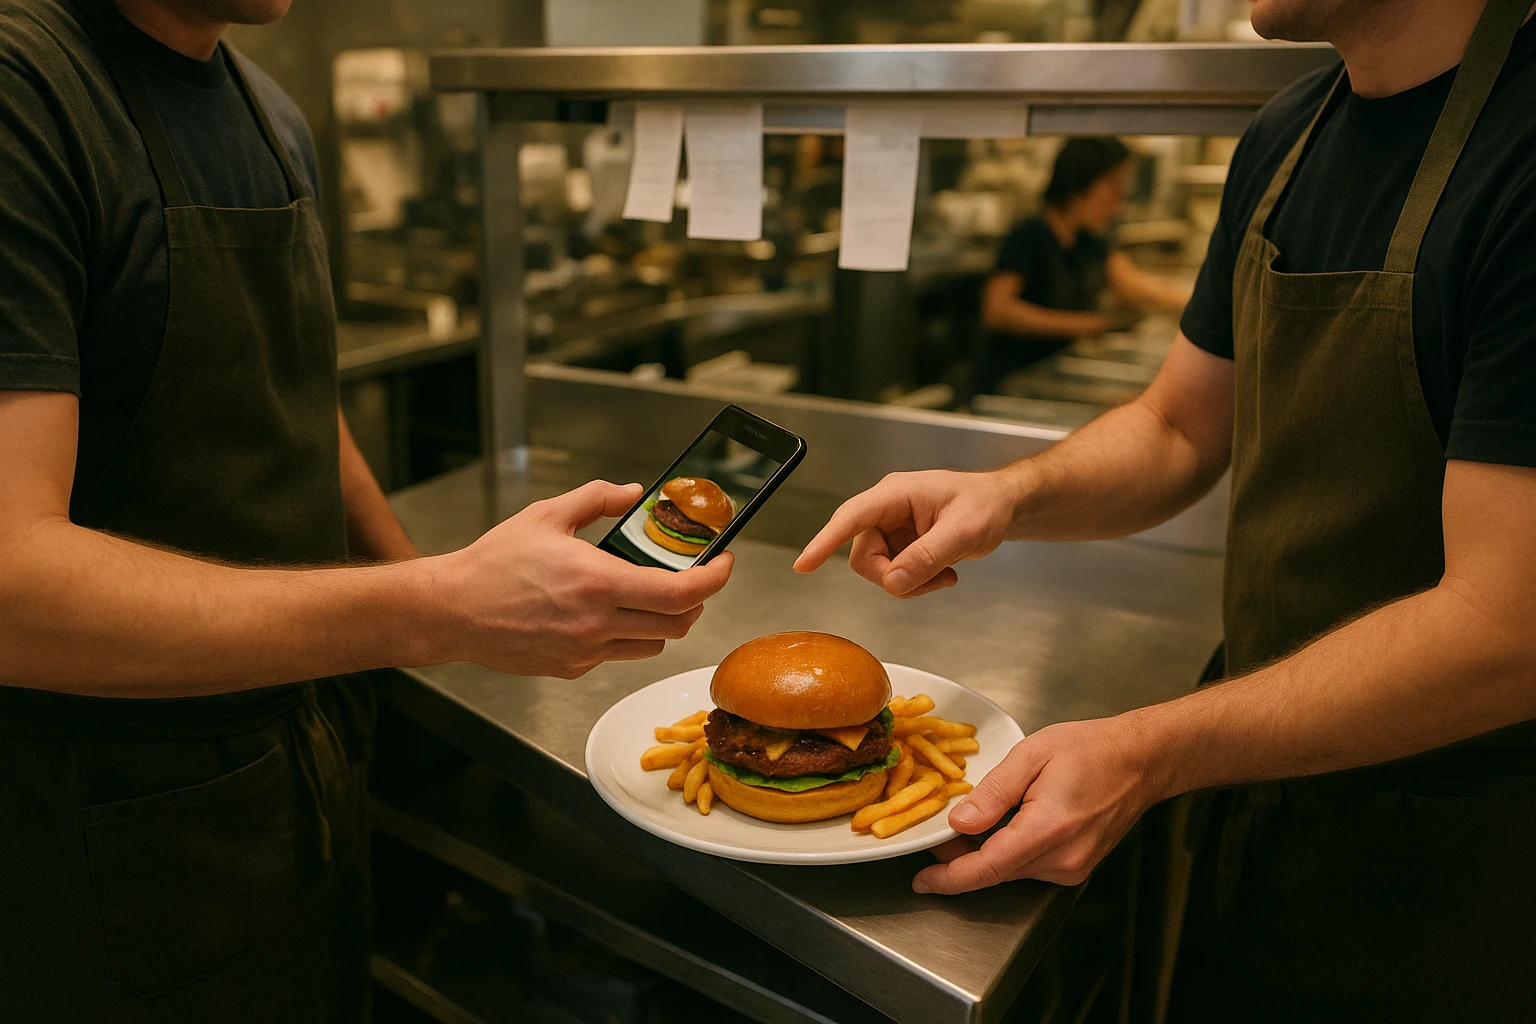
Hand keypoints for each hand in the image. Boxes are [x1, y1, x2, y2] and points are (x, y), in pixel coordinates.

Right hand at [430, 480, 733, 677]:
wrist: (452, 610)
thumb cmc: (494, 564)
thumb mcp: (548, 515)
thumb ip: (598, 499)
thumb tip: (634, 492)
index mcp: (599, 583)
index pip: (681, 592)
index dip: (714, 579)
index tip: (723, 564)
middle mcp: (597, 623)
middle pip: (678, 624)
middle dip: (695, 601)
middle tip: (692, 579)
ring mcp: (585, 651)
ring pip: (653, 644)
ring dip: (663, 621)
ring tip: (649, 596)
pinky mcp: (572, 668)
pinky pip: (617, 655)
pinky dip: (625, 635)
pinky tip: (605, 614)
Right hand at [793, 471, 1016, 596]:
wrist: (1000, 507)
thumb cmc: (985, 504)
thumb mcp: (964, 530)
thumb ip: (928, 555)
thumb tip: (895, 582)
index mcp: (895, 494)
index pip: (851, 517)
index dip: (825, 542)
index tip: (804, 565)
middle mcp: (886, 511)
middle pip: (864, 556)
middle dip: (894, 576)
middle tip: (932, 580)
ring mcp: (891, 530)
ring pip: (878, 570)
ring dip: (910, 582)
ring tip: (944, 575)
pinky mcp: (898, 546)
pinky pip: (893, 574)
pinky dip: (916, 582)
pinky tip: (942, 574)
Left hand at [911, 716, 1163, 892]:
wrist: (1141, 760)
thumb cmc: (1091, 749)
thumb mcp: (1032, 754)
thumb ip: (993, 792)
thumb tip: (959, 823)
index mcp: (1049, 828)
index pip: (988, 867)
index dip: (950, 878)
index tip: (921, 880)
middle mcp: (1063, 857)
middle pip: (996, 873)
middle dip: (959, 862)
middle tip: (934, 840)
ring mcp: (1073, 867)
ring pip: (1011, 872)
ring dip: (982, 857)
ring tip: (965, 828)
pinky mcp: (1076, 868)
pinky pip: (1029, 867)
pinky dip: (1006, 854)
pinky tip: (998, 830)